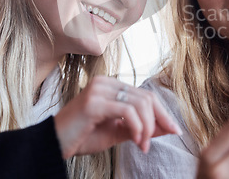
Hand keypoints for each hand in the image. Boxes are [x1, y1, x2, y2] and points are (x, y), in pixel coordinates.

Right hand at [53, 76, 181, 158]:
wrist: (54, 145)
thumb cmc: (82, 137)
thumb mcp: (118, 132)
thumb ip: (141, 127)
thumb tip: (167, 127)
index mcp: (111, 86)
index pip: (145, 95)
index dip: (163, 113)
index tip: (175, 130)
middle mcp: (105, 82)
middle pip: (146, 97)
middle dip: (159, 121)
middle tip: (159, 141)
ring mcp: (99, 90)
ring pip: (140, 103)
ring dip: (148, 128)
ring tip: (143, 145)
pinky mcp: (94, 102)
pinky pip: (127, 110)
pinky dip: (138, 127)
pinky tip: (136, 140)